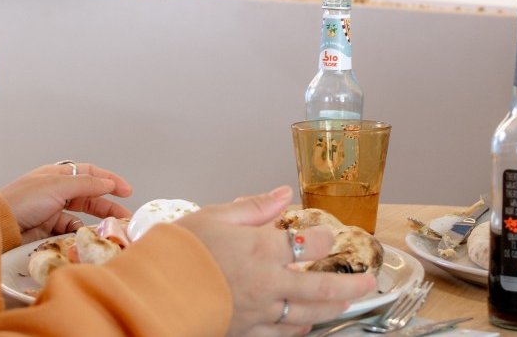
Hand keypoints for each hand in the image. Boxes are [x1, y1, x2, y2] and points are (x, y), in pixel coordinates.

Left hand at [0, 162, 133, 241]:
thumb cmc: (23, 200)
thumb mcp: (58, 187)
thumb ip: (86, 185)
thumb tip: (109, 183)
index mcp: (58, 175)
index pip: (90, 173)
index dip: (109, 180)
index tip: (126, 190)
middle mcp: (57, 190)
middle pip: (89, 195)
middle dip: (108, 204)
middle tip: (125, 215)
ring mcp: (52, 209)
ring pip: (82, 213)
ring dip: (96, 220)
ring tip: (111, 228)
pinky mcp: (48, 228)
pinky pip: (70, 229)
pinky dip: (79, 231)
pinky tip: (85, 235)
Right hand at [176, 186, 376, 336]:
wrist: (148, 294)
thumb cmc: (176, 252)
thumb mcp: (214, 216)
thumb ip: (254, 207)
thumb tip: (283, 193)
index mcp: (262, 249)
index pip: (310, 243)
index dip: (322, 237)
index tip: (326, 234)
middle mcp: (268, 283)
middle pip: (323, 287)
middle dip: (351, 284)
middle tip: (368, 281)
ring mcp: (259, 313)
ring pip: (307, 316)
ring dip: (331, 309)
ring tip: (344, 303)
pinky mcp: (245, 333)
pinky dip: (298, 332)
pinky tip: (305, 327)